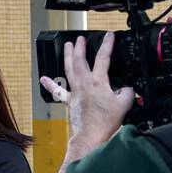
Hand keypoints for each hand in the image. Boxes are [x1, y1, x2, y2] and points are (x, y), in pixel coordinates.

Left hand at [39, 33, 135, 149]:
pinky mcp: (69, 102)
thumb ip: (128, 92)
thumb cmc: (104, 123)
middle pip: (80, 60)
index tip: (109, 35)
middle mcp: (84, 84)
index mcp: (98, 82)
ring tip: (66, 47)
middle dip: (80, 46)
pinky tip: (43, 79)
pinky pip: (57, 91)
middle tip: (80, 38)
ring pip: (68, 69)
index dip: (107, 44)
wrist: (90, 136)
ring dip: (67, 56)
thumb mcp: (124, 105)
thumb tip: (128, 88)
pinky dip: (50, 84)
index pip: (103, 58)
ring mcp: (74, 92)